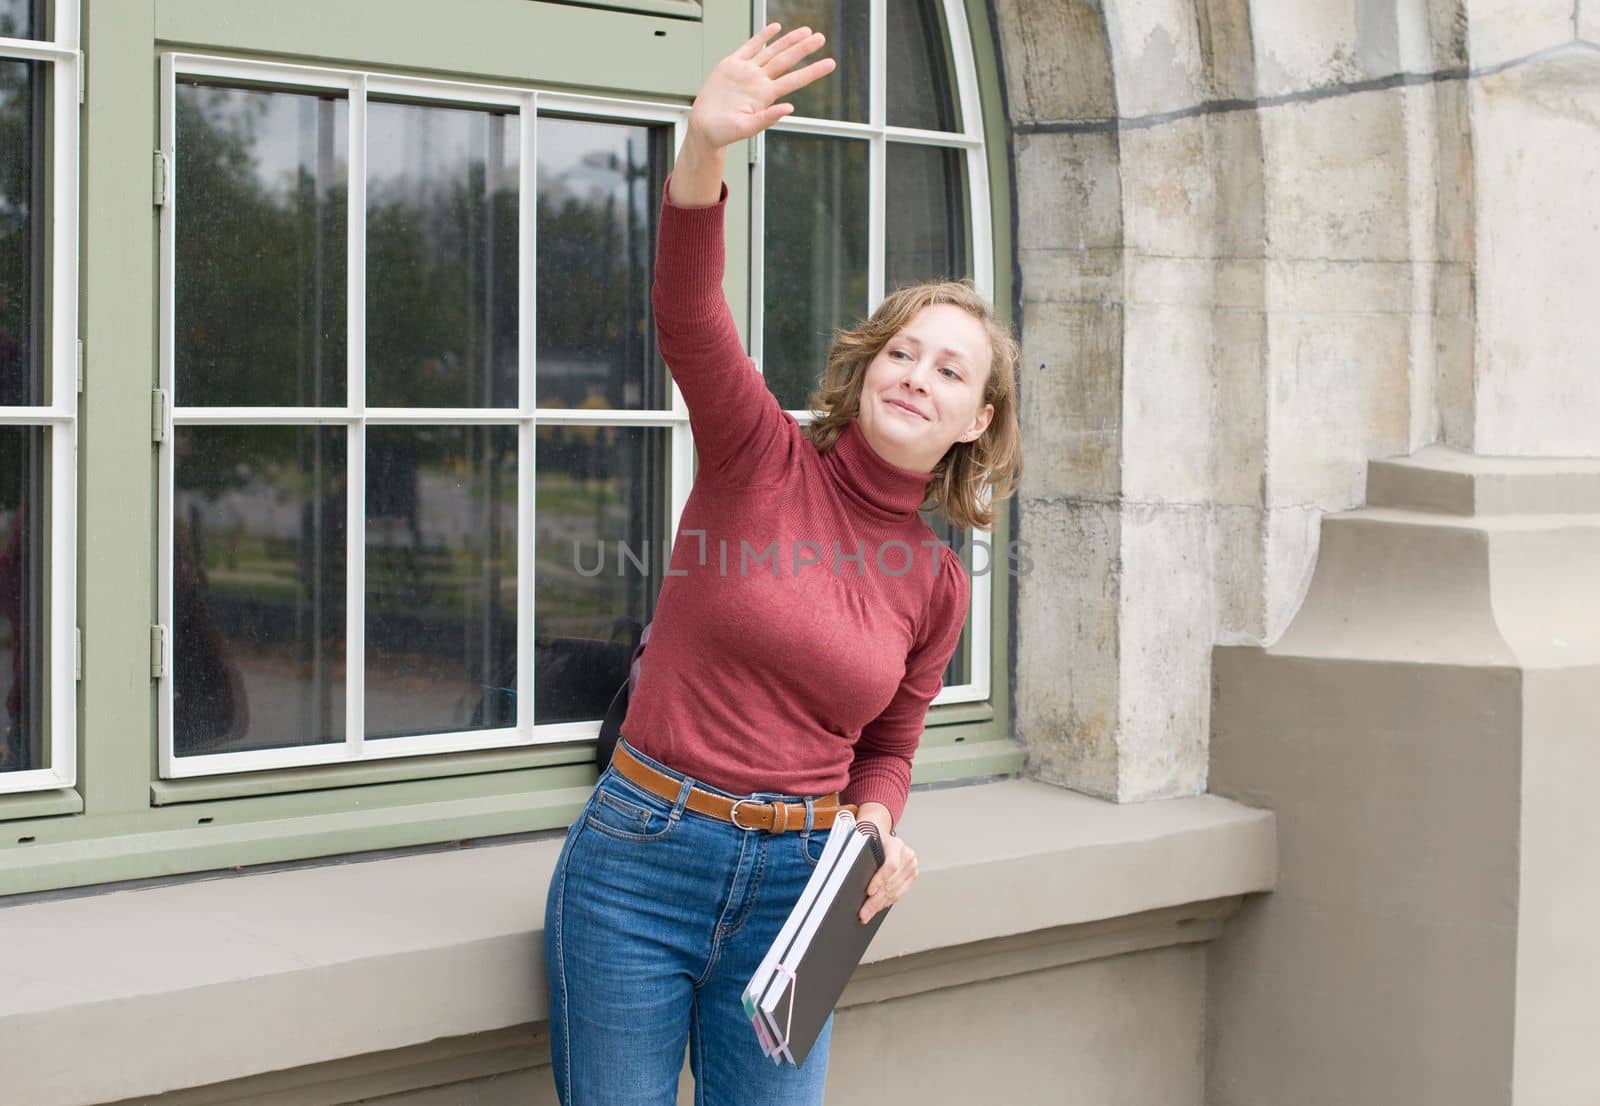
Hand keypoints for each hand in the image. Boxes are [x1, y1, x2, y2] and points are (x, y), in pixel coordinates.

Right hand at [686, 23, 835, 151]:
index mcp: (765, 96)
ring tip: (806, 31)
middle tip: (821, 38)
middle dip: (804, 49)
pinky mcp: (731, 65)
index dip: (812, 71)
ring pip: (772, 51)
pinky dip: (762, 37)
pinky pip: (750, 46)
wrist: (704, 127)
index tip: (830, 64)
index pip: (794, 80)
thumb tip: (789, 109)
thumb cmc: (724, 132)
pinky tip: (775, 29)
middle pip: (786, 60)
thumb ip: (767, 119)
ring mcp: (746, 72)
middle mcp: (759, 81)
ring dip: (789, 41)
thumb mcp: (746, 128)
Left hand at [856, 802, 917, 924]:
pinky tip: (877, 908)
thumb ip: (859, 855)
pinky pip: (900, 893)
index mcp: (895, 844)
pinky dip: (887, 902)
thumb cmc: (868, 837)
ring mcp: (911, 866)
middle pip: (892, 883)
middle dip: (875, 901)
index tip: (868, 892)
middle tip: (863, 913)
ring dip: (880, 905)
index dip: (880, 880)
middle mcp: (907, 855)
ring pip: (895, 891)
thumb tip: (848, 876)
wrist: (880, 833)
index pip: (891, 865)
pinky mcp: (911, 875)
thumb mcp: (862, 840)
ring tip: (867, 914)